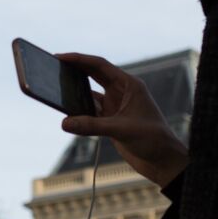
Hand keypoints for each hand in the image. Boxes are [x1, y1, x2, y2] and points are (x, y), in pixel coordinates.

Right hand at [56, 53, 188, 186]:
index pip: (100, 66)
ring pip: (90, 95)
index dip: (80, 59)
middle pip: (93, 75)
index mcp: (129, 85)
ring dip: (75, 93)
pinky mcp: (111, 122)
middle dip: (75, 70)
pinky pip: (90, 112)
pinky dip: (78, 113)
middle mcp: (122, 92)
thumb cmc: (153, 140)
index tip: (61, 57)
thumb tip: (64, 123)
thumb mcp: (121, 130)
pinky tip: (67, 114)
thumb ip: (91, 126)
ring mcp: (116, 107)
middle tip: (54, 66)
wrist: (163, 161)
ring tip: (56, 89)